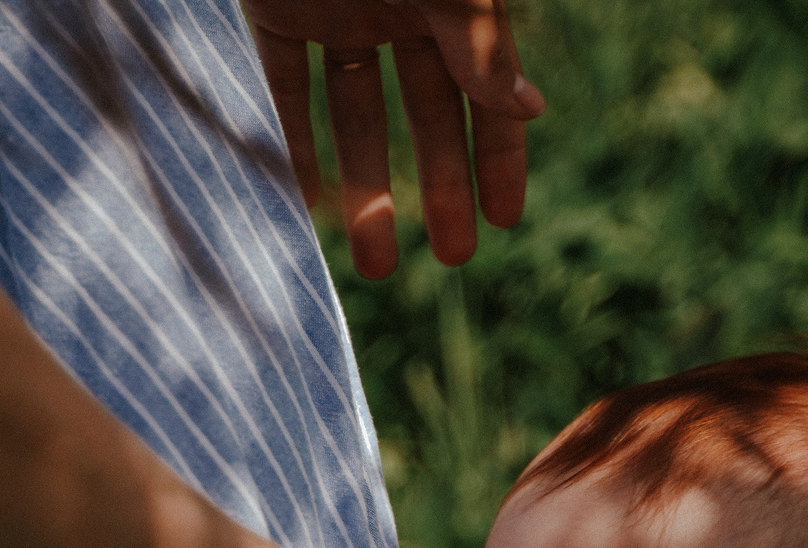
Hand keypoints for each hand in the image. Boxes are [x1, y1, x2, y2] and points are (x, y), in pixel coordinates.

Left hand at [246, 0, 543, 277]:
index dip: (498, 154)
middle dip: (441, 187)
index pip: (485, 88)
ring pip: (356, 110)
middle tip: (454, 258)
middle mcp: (398, 7)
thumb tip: (531, 110)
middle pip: (425, 111)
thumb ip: (477, 42)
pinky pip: (286, 87)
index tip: (505, 220)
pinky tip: (310, 206)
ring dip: (366, 187)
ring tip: (377, 263)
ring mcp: (337, 11)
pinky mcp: (275, 11)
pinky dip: (295, 143)